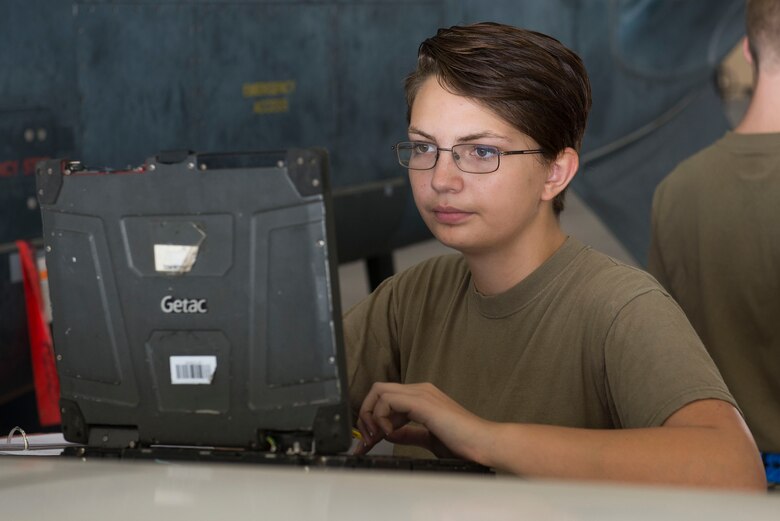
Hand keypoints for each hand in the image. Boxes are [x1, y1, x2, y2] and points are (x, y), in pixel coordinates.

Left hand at [354, 382, 488, 461]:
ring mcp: (422, 393)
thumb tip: (390, 433)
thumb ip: (409, 433)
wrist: (484, 444)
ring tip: (377, 438)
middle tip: (367, 440)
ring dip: (370, 416)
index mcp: (422, 397)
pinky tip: (389, 433)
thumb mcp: (428, 438)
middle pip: (378, 390)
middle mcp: (420, 390)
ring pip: (380, 391)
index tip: (369, 441)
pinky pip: (389, 400)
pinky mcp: (423, 402)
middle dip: (365, 415)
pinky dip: (381, 417)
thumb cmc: (463, 443)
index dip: (371, 419)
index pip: (385, 397)